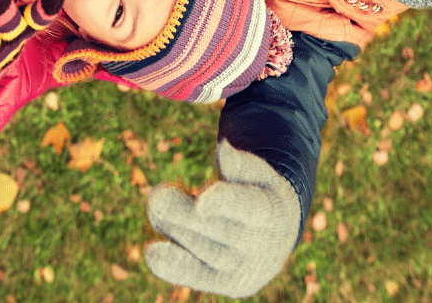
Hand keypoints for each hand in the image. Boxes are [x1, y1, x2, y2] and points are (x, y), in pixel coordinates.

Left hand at [144, 141, 300, 298]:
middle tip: (157, 197)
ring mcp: (241, 269)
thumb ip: (241, 164)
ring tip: (155, 203)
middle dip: (184, 214)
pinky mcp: (224, 282)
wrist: (278, 238)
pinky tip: (153, 252)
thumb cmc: (261, 193)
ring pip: (203, 249)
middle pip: (217, 230)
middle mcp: (259, 247)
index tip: (201, 202)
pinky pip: (197, 274)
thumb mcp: (260, 174)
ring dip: (175, 228)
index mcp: (272, 212)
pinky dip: (173, 265)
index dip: (223, 204)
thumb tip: (223, 148)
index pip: (246, 207)